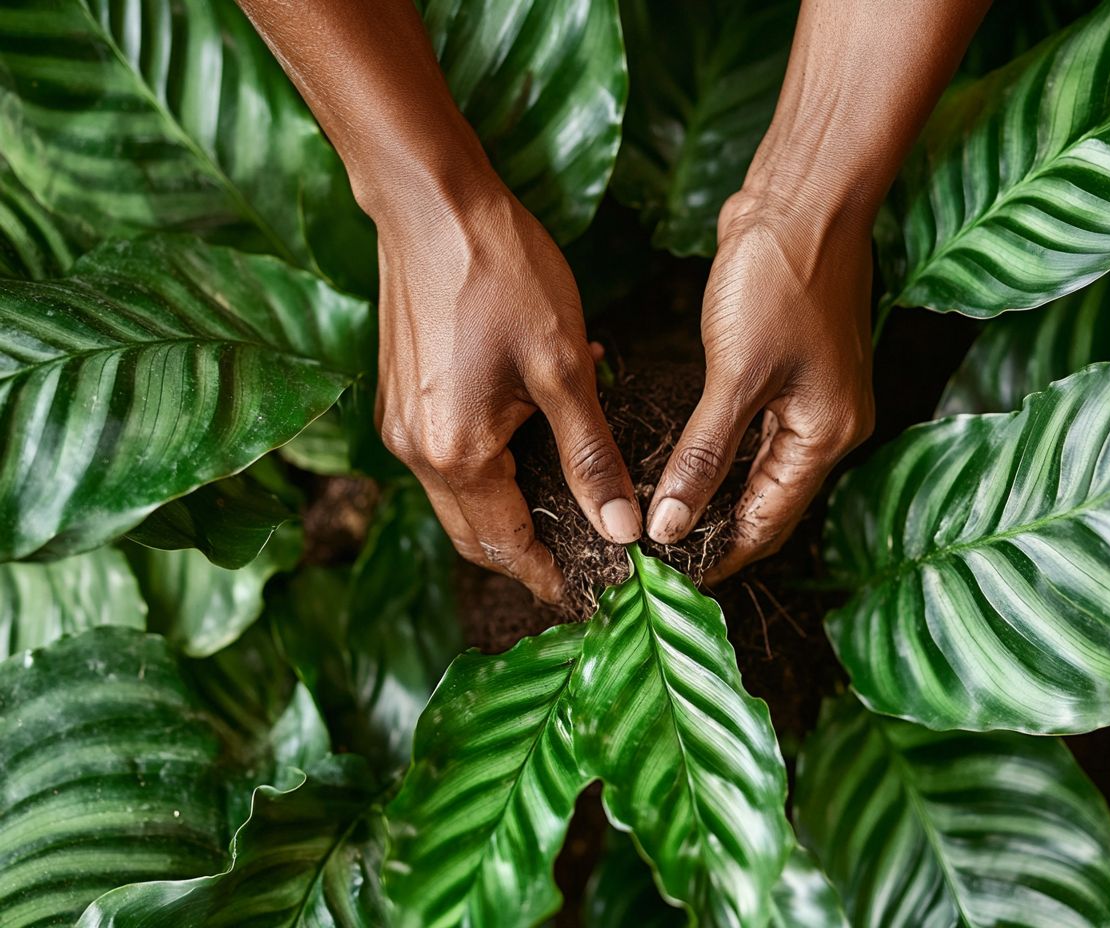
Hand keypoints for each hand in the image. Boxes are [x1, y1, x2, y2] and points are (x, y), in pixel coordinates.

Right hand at [374, 182, 640, 601]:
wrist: (432, 202)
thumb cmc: (501, 273)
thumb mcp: (564, 367)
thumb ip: (591, 456)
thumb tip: (621, 527)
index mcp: (455, 453)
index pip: (504, 547)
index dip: (547, 575)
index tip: (587, 591)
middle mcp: (415, 451)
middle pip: (474, 535)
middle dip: (527, 552)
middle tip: (583, 553)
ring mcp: (401, 423)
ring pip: (462, 497)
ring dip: (512, 504)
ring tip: (572, 491)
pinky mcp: (402, 396)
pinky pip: (450, 454)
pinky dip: (492, 463)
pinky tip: (538, 430)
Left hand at [647, 191, 874, 581]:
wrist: (803, 198)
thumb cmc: (779, 279)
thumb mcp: (737, 376)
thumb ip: (705, 455)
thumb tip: (673, 523)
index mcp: (827, 436)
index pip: (770, 522)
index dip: (720, 553)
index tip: (669, 576)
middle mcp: (828, 425)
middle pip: (768, 501)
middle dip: (715, 528)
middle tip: (655, 550)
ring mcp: (811, 397)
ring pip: (758, 467)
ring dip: (714, 492)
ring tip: (661, 517)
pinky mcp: (788, 369)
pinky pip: (753, 431)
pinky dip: (720, 452)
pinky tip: (682, 462)